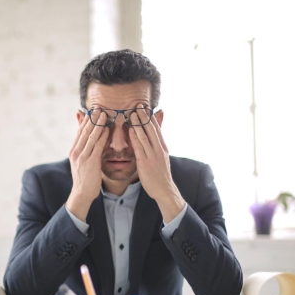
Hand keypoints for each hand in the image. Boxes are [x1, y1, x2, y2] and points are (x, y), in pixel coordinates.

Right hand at [66, 110, 108, 220]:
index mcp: (74, 150)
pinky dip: (102, 136)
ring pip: (90, 136)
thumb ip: (86, 149)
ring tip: (104, 113)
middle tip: (99, 107)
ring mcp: (82, 156)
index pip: (80, 131)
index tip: (93, 109)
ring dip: (98, 124)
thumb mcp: (82, 161)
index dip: (87, 119)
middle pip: (84, 130)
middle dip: (92, 118)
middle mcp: (76, 151)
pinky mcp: (90, 162)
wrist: (82, 193)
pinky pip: (97, 146)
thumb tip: (90, 138)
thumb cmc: (85, 178)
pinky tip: (107, 129)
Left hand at [128, 105, 185, 222]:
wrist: (164, 189)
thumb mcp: (161, 156)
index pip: (156, 128)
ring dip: (138, 124)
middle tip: (138, 105)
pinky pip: (139, 147)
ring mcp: (152, 156)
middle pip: (151, 129)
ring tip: (132, 113)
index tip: (144, 107)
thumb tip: (155, 137)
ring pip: (145, 136)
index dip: (150, 117)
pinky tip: (130, 130)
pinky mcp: (145, 163)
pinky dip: (135, 137)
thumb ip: (157, 144)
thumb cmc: (160, 173)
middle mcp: (159, 149)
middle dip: (144, 116)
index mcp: (163, 147)